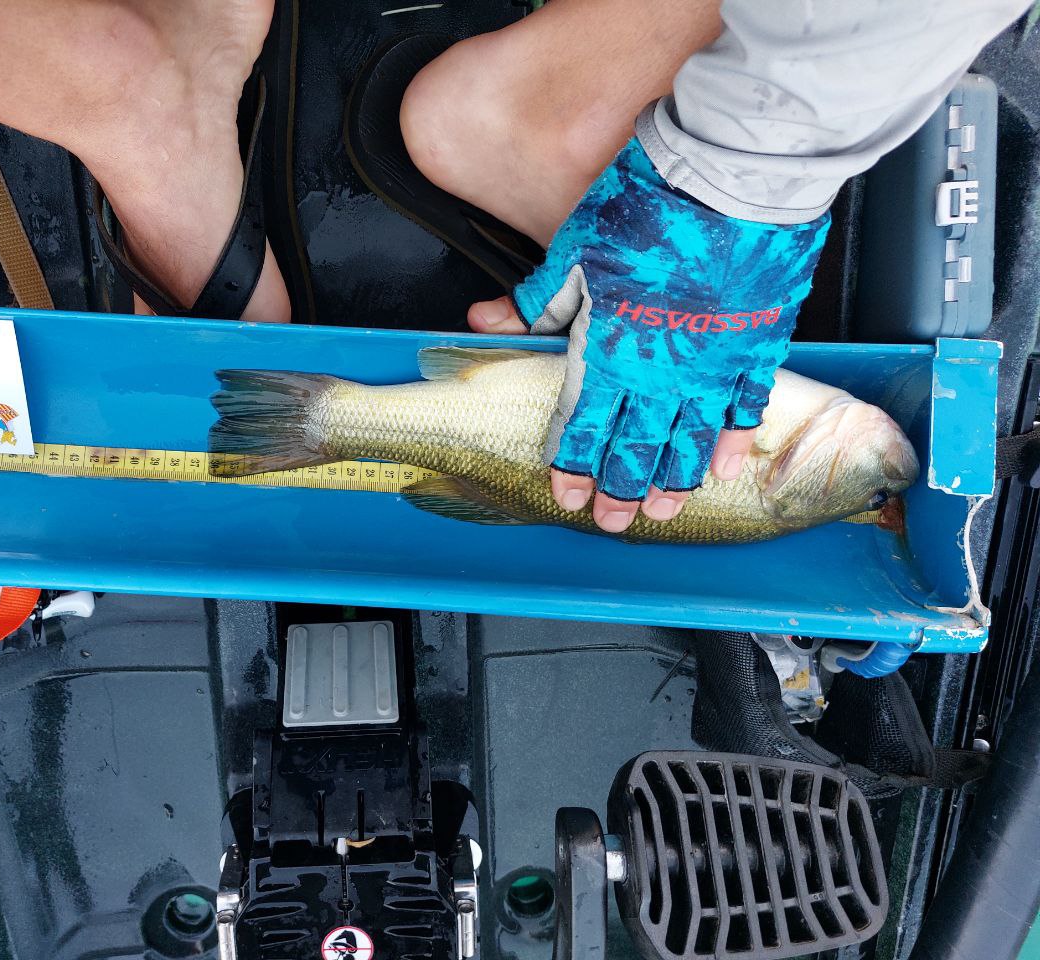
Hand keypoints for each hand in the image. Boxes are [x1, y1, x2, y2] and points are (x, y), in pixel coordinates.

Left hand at [470, 137, 829, 531]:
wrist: (731, 174)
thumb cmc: (646, 205)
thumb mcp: (573, 249)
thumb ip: (536, 301)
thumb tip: (486, 322)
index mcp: (608, 350)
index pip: (582, 425)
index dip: (572, 465)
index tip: (567, 496)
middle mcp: (661, 371)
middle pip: (636, 446)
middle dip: (619, 489)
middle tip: (612, 521)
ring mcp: (713, 363)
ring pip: (689, 440)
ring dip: (672, 481)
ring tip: (661, 512)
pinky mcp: (756, 345)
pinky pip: (744, 406)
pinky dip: (733, 440)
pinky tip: (725, 467)